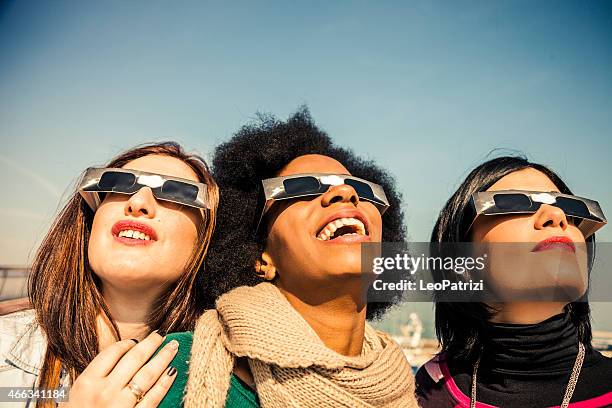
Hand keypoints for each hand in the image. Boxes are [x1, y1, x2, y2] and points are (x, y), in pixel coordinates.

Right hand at [59, 331, 177, 406]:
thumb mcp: (76, 394)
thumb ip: (95, 375)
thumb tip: (119, 355)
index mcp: (87, 382)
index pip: (111, 352)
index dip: (127, 343)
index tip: (136, 341)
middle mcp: (105, 390)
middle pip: (134, 358)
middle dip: (151, 343)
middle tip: (161, 335)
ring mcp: (121, 404)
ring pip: (147, 374)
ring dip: (163, 357)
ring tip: (173, 347)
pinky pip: (154, 396)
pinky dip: (165, 382)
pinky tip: (172, 371)